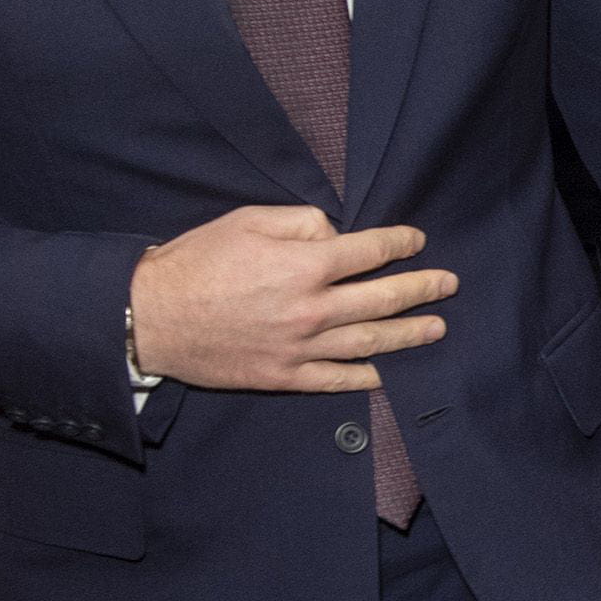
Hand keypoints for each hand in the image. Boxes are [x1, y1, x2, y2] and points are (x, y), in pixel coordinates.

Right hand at [128, 206, 456, 392]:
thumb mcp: (248, 220)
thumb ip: (301, 222)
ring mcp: (300, 348)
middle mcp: (311, 309)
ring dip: (409, 334)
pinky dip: (368, 377)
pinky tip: (392, 372)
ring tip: (438, 328)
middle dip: (421, 289)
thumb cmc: (197, 262)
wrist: (151, 317)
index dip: (399, 243)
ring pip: (370, 342)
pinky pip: (337, 379)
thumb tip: (336, 234)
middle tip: (449, 284)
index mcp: (304, 265)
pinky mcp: (285, 377)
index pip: (369, 252)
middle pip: (382, 298)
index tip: (416, 240)